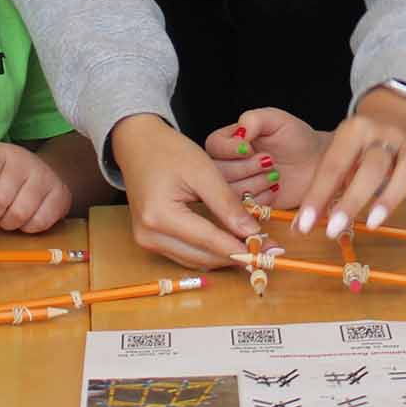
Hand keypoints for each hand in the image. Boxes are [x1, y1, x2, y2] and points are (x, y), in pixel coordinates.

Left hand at [0, 143, 72, 233]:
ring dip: (7, 224)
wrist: (42, 174)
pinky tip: (24, 219)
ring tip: (5, 217)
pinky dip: (27, 228)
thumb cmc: (2, 179)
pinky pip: (38, 223)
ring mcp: (45, 177)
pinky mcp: (61, 194)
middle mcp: (23, 160)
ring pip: (18, 214)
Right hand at [112, 113, 258, 268]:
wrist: (138, 145)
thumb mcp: (203, 171)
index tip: (268, 252)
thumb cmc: (168, 151)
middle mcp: (149, 235)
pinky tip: (229, 244)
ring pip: (195, 261)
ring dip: (223, 257)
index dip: (241, 248)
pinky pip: (185, 255)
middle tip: (266, 252)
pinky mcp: (150, 240)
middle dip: (236, 256)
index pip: (209, 241)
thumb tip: (251, 233)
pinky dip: (209, 252)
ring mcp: (147, 241)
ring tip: (252, 248)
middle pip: (202, 258)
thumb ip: (227, 204)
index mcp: (160, 216)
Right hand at [202, 108, 326, 209]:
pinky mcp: (248, 206)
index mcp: (228, 140)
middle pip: (219, 172)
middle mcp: (227, 164)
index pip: (214, 145)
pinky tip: (275, 189)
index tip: (251, 148)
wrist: (314, 163)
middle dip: (246, 168)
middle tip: (270, 161)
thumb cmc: (295, 137)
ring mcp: (236, 187)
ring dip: (255, 184)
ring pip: (230, 192)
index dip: (231, 150)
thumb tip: (239, 131)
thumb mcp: (276, 119)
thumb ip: (254, 119)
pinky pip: (245, 209)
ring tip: (275, 175)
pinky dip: (262, 200)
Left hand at [286, 88, 405, 237]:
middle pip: (370, 168)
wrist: (395, 111)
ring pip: (405, 169)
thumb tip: (302, 226)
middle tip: (333, 230)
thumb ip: (326, 184)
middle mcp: (382, 133)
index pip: (333, 165)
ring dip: (390, 197)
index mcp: (352, 130)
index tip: (304, 225)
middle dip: (350, 201)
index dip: (318, 196)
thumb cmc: (360, 146)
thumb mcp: (340, 153)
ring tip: (373, 223)